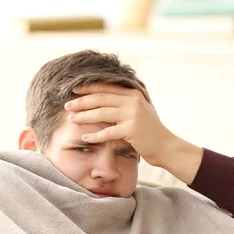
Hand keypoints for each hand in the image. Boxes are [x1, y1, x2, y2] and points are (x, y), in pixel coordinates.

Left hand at [65, 84, 203, 183]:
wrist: (166, 146)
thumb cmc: (150, 131)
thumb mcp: (140, 110)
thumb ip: (125, 102)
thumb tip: (104, 97)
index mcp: (133, 94)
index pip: (106, 87)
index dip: (88, 88)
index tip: (73, 89)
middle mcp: (132, 101)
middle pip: (101, 98)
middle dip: (82, 101)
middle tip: (67, 105)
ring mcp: (133, 115)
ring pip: (102, 113)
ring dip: (84, 116)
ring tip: (71, 119)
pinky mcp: (132, 130)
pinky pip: (108, 132)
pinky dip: (95, 135)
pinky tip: (84, 137)